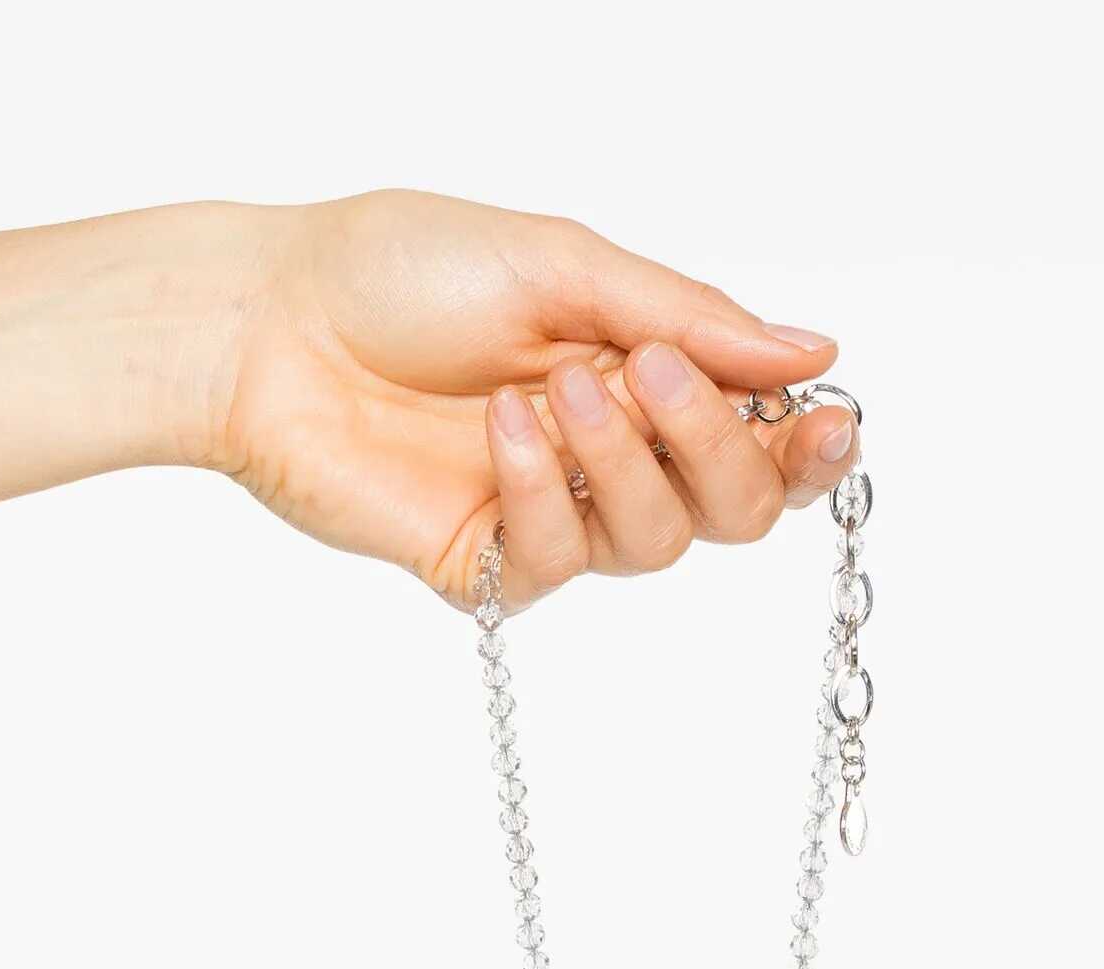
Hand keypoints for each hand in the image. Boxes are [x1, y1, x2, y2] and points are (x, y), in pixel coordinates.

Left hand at [202, 192, 857, 611]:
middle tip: (659, 379)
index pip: (758, 440)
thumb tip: (811, 352)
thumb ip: (688, 318)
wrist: (271, 325)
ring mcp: (551, 517)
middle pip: (732, 511)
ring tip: (554, 390)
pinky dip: (540, 491)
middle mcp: (609, 456)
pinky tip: (496, 431)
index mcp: (641, 375)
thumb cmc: (398, 272)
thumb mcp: (563, 265)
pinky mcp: (489, 568)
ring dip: (622, 460)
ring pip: (658, 544)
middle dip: (719, 451)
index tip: (832, 420)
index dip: (807, 447)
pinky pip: (562, 563)